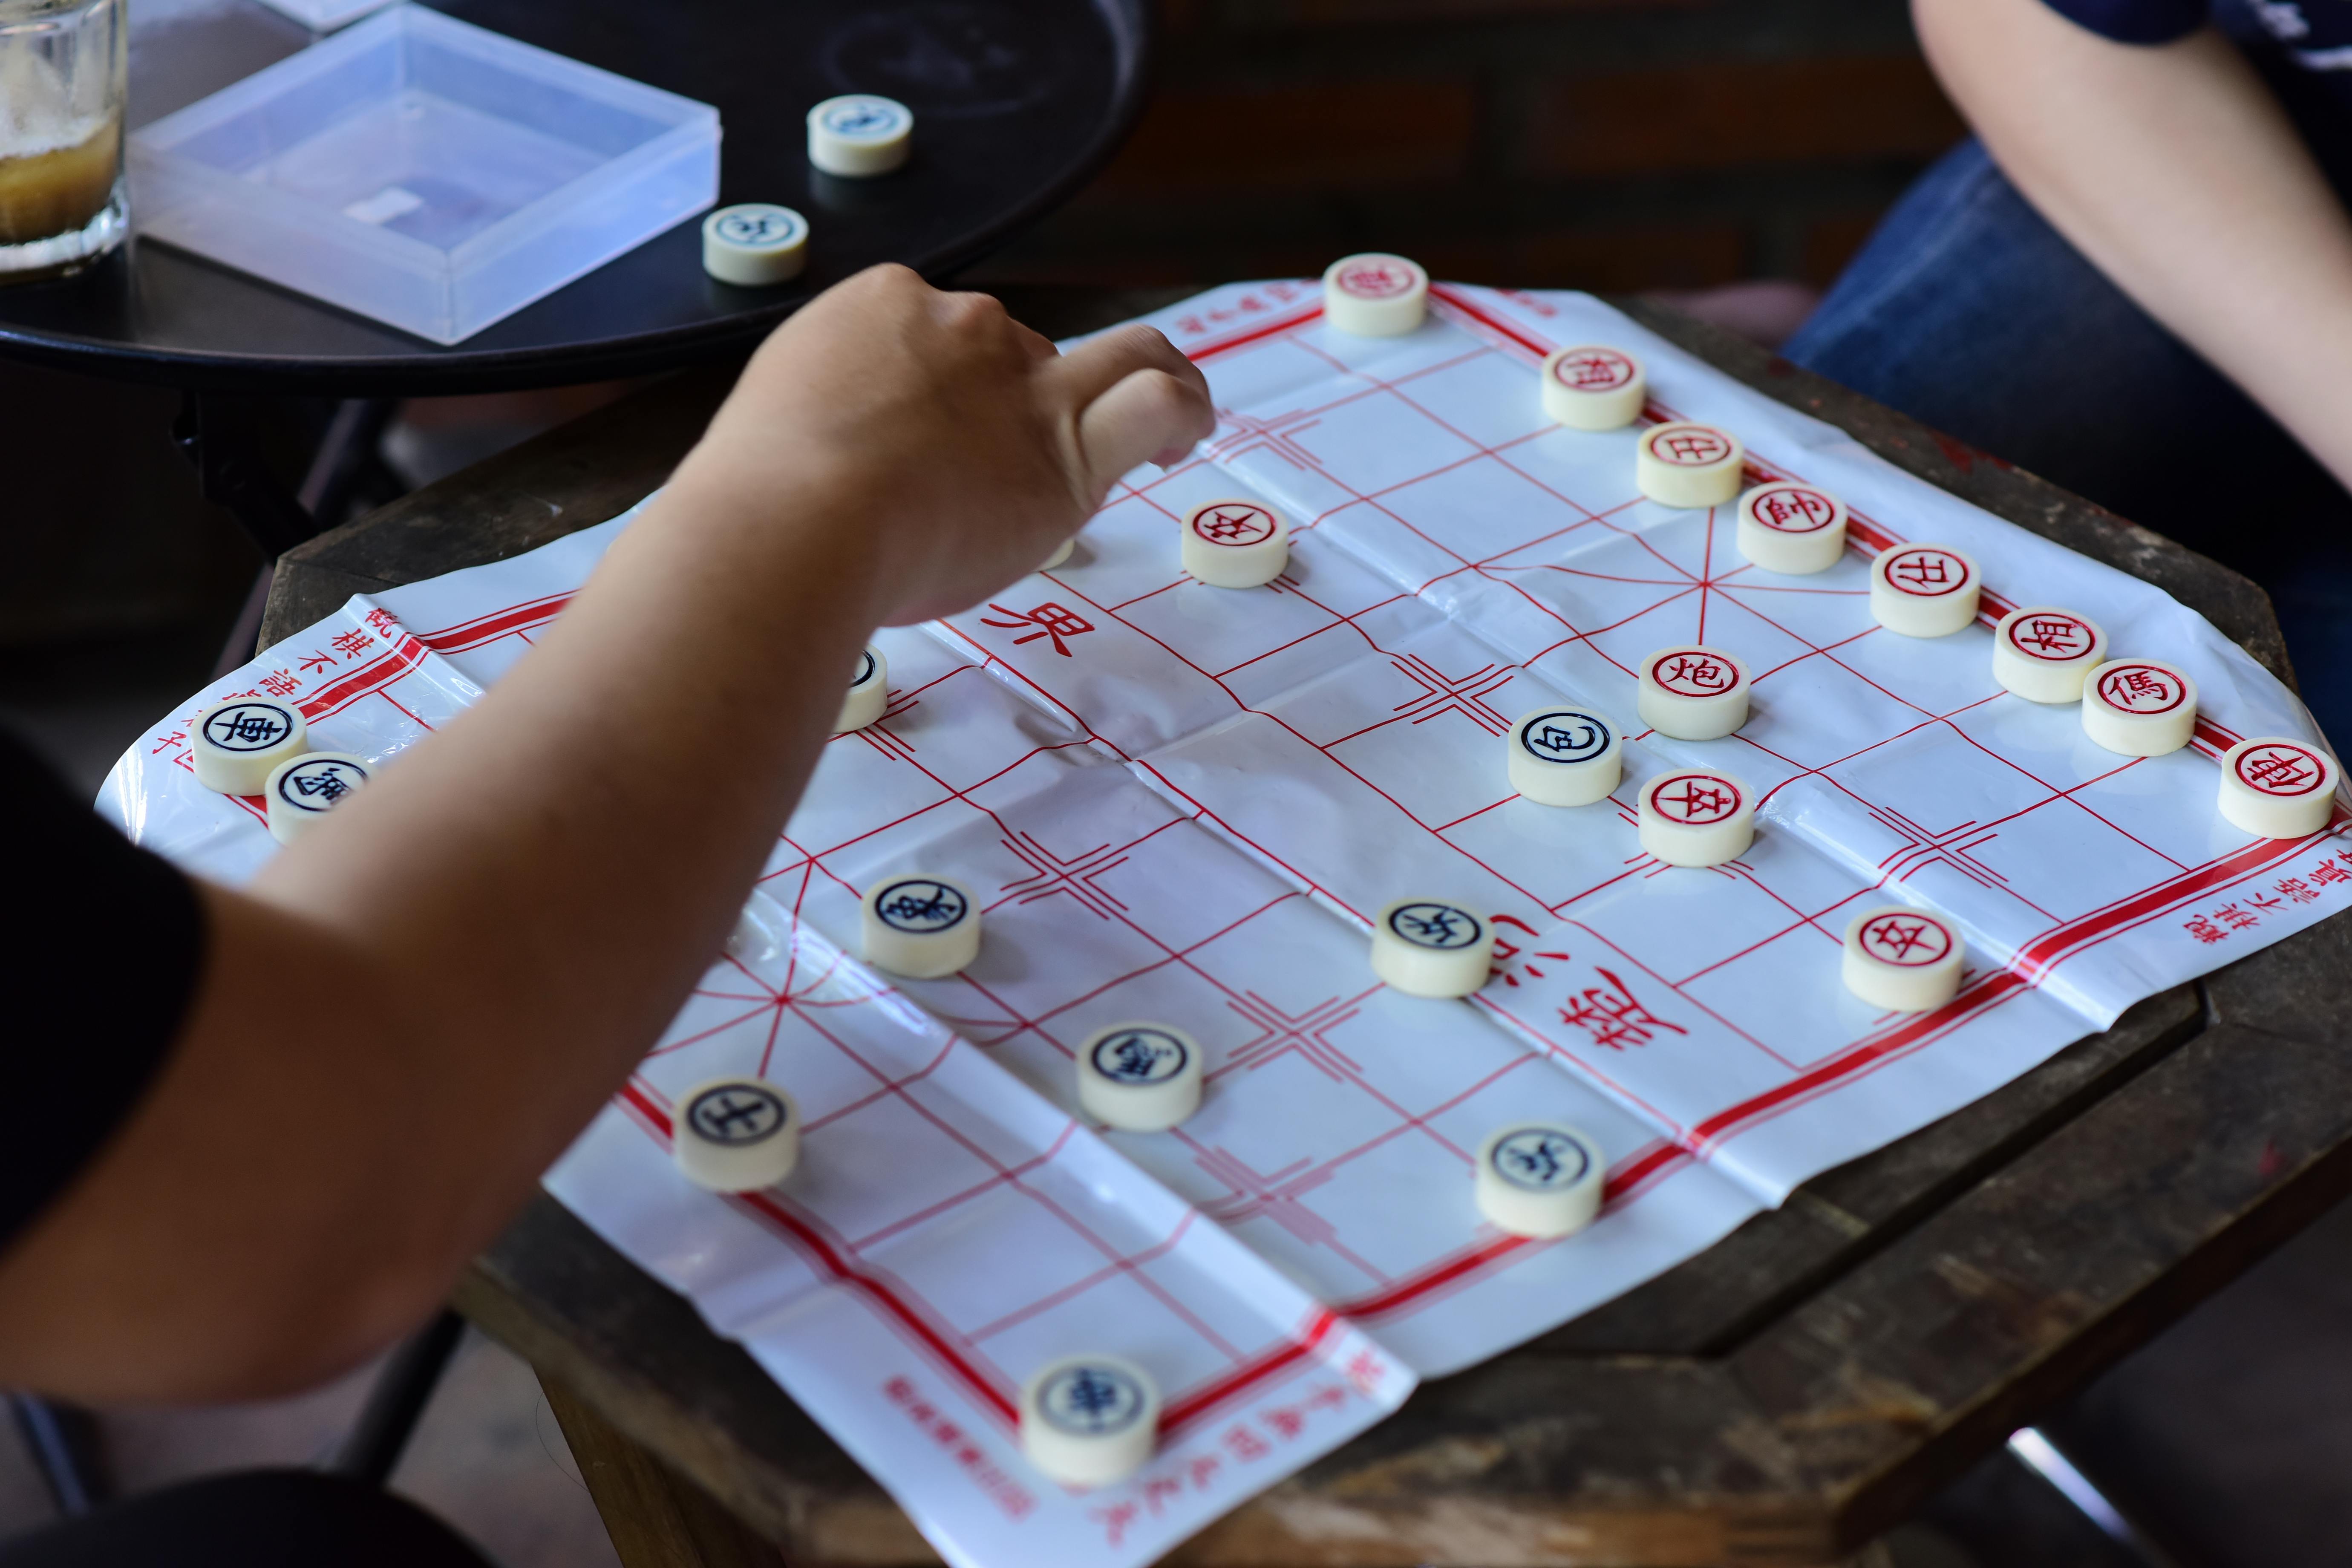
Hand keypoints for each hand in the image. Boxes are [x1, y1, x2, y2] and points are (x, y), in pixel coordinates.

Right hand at [667, 265, 1215, 625]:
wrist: (794, 521)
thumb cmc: (764, 500)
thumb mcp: (777, 424)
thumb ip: (825, 423)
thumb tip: (837, 463)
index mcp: (883, 307)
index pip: (942, 337)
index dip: (949, 388)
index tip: (935, 443)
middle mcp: (964, 328)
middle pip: (1018, 352)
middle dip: (1022, 397)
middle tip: (1015, 460)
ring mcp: (1021, 383)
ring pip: (1118, 353)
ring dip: (1149, 374)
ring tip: (1169, 421)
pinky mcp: (1065, 449)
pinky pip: (1154, 402)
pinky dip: (1185, 407)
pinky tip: (1185, 439)